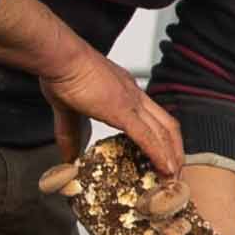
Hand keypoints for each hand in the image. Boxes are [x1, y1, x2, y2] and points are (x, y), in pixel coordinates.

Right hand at [46, 50, 183, 174]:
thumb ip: (70, 134)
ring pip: (163, 132)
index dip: (162, 137)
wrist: (60, 58)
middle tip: (174, 171)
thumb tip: (68, 157)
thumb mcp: (67, 109)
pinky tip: (165, 168)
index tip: (163, 155)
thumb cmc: (62, 73)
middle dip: (174, 150)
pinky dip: (159, 154)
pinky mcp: (123, 111)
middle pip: (167, 125)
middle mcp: (134, 95)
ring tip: (173, 176)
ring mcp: (131, 102)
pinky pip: (148, 137)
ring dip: (172, 156)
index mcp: (125, 91)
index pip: (153, 116)